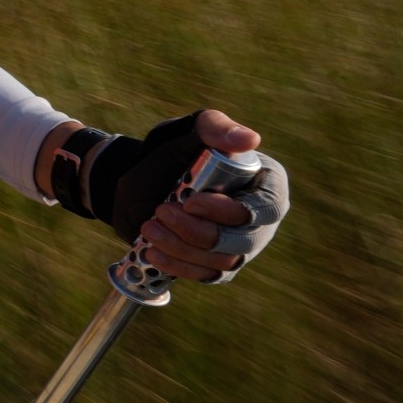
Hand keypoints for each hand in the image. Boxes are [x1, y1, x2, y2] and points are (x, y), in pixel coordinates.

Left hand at [137, 111, 288, 282]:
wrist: (135, 184)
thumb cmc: (168, 153)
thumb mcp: (187, 131)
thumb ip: (216, 128)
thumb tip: (251, 139)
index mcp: (266, 184)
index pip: (266, 208)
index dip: (230, 212)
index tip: (190, 202)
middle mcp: (261, 218)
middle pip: (244, 240)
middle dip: (199, 231)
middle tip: (161, 211)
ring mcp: (241, 245)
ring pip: (223, 261)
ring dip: (183, 248)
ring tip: (149, 228)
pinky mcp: (217, 265)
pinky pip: (207, 275)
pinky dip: (179, 266)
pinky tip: (154, 252)